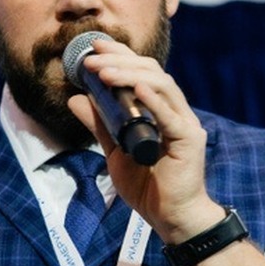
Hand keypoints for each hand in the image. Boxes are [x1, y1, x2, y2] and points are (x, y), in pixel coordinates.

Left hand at [67, 38, 223, 242]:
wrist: (170, 218)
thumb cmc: (148, 186)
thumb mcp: (113, 151)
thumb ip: (99, 124)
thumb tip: (75, 98)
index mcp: (159, 110)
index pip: (141, 72)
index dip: (119, 55)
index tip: (94, 47)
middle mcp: (175, 111)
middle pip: (151, 72)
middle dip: (120, 60)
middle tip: (91, 58)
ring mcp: (185, 124)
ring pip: (161, 86)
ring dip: (130, 75)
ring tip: (103, 73)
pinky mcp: (189, 140)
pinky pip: (171, 116)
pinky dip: (154, 101)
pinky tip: (136, 90)